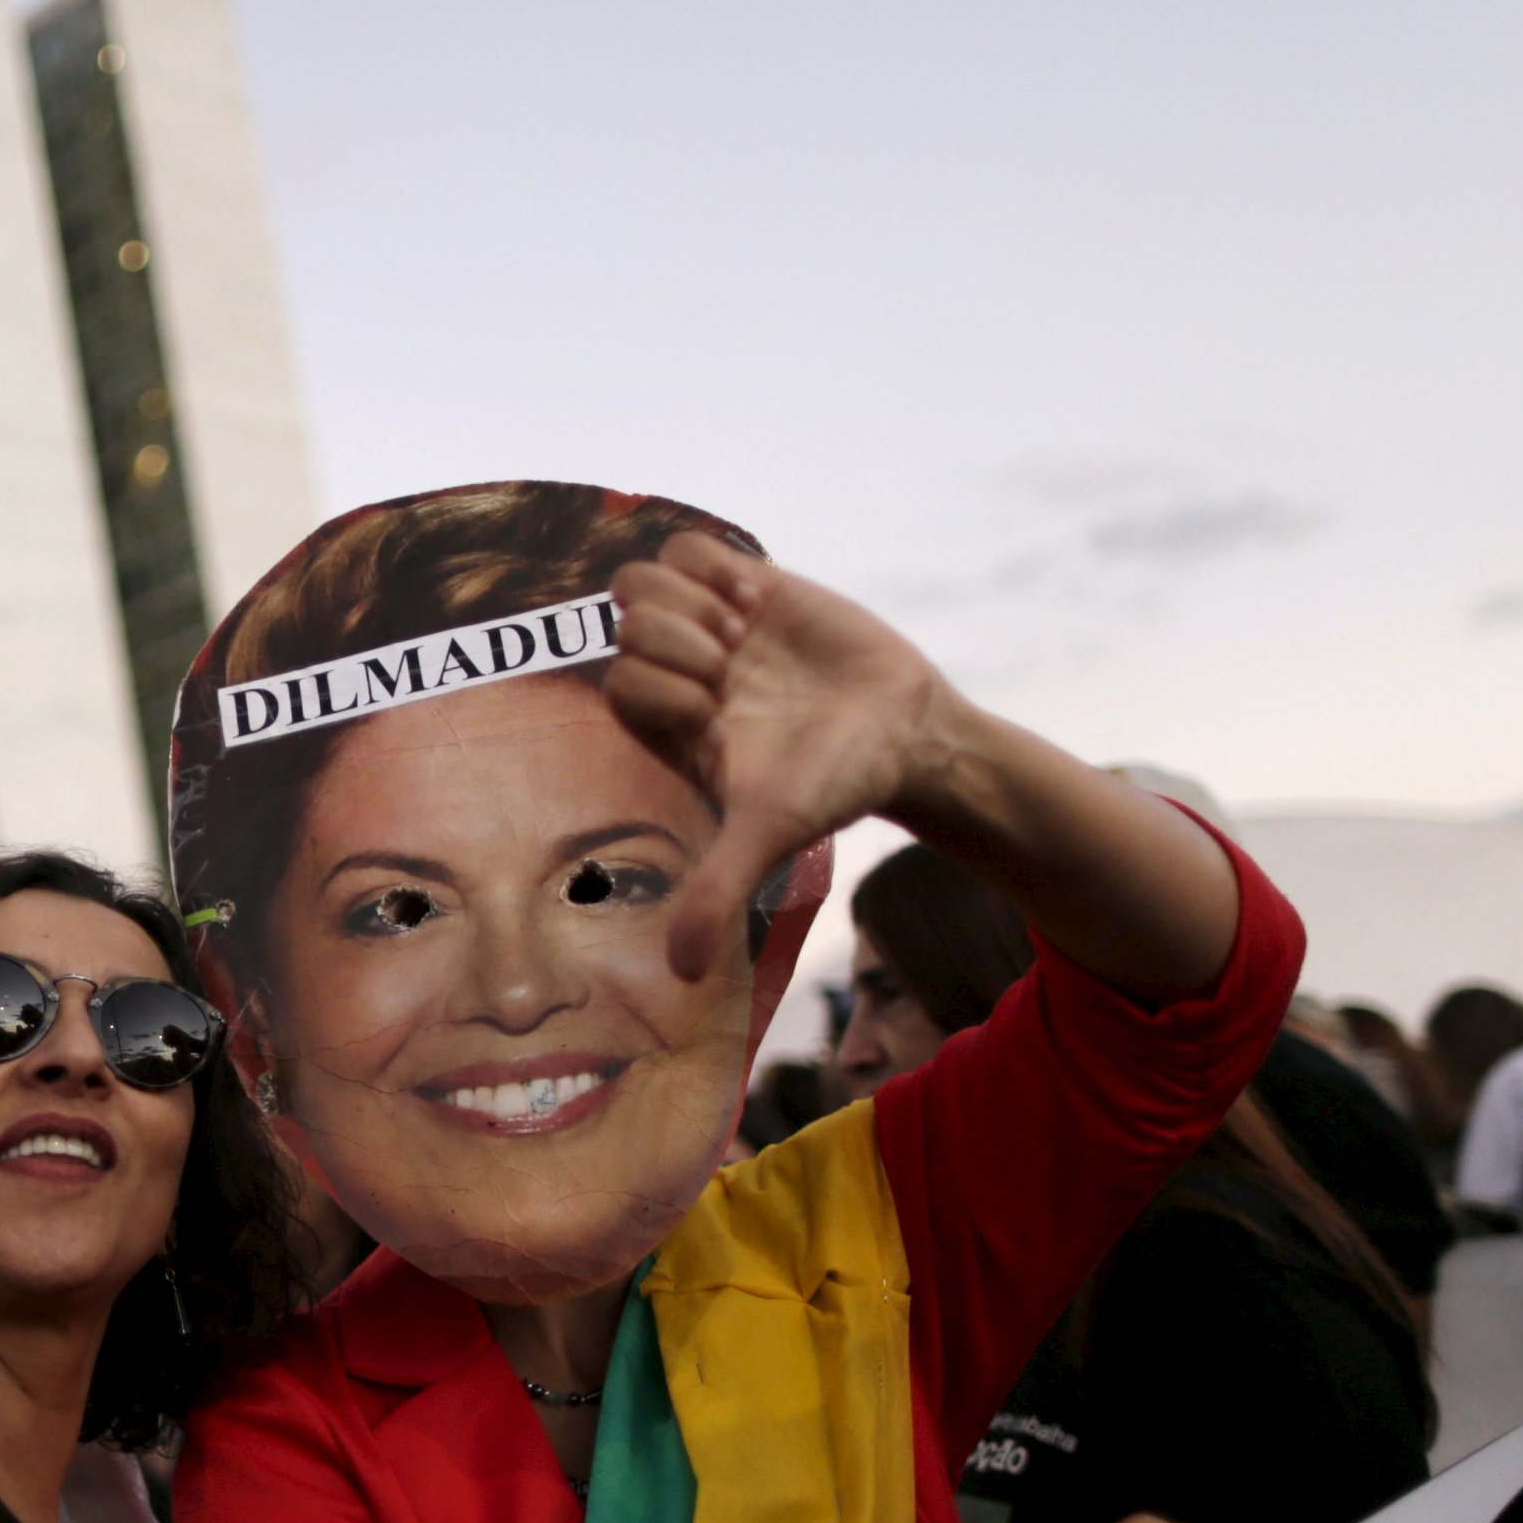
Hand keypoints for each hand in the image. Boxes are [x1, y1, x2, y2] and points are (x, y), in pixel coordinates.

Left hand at [605, 534, 956, 979]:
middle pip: (623, 620)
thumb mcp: (770, 835)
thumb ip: (718, 891)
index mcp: (665, 725)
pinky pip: (691, 547)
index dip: (664, 688)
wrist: (904, 733)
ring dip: (697, 600)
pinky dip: (722, 567)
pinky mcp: (744, 584)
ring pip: (644, 578)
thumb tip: (680, 975)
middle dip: (680, 640)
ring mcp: (704, 625)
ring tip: (747, 634)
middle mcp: (674, 673)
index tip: (722, 712)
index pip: (617, 681)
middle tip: (736, 668)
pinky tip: (761, 600)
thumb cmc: (834, 786)